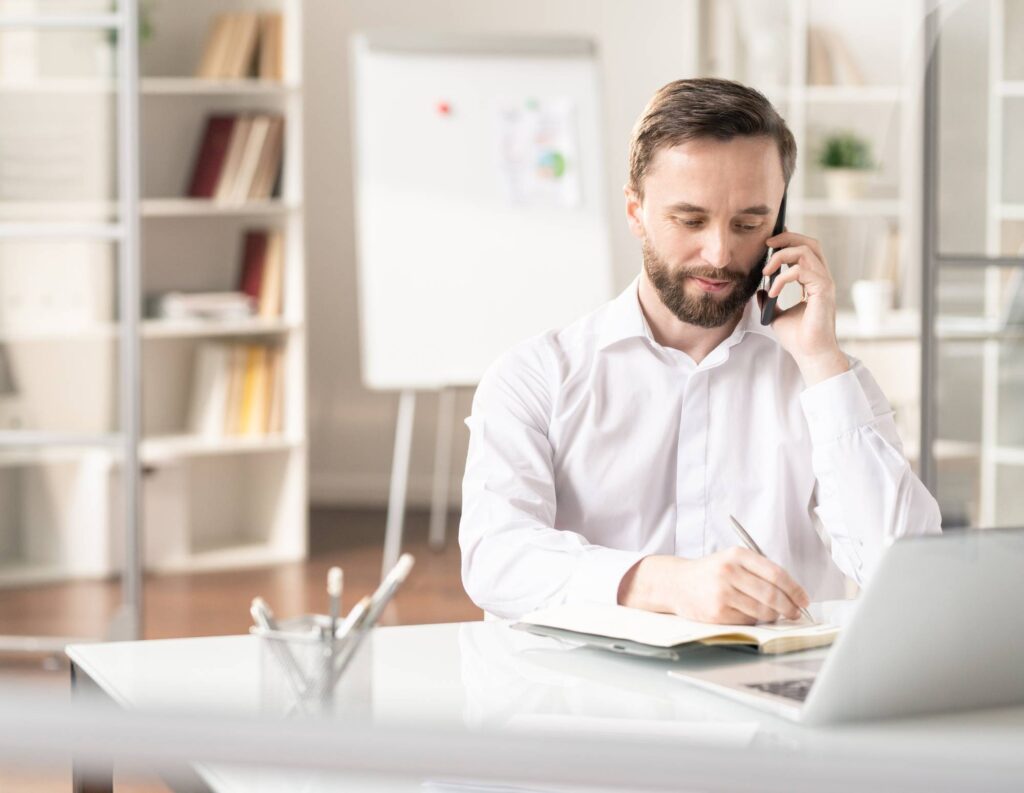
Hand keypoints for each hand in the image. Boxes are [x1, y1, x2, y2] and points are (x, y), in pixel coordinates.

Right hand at [617, 549, 809, 624]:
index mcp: (737, 555)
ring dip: (773, 615)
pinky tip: (748, 613)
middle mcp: (729, 572)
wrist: (677, 583)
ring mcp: (722, 593)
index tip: (804, 599)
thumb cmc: (711, 572)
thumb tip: (792, 594)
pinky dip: (754, 620)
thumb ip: (759, 571)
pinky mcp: (717, 612)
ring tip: (774, 613)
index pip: (776, 573)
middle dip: (789, 607)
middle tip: (795, 612)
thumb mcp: (733, 560)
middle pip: (772, 595)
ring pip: (762, 611)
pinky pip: (748, 620)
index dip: (794, 589)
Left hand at [760, 230, 849, 385]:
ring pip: (805, 252)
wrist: (810, 354)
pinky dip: (782, 279)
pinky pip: (801, 272)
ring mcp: (825, 283)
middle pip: (811, 243)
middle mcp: (822, 279)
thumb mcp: (776, 315)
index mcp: (814, 282)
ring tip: (765, 272)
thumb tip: (759, 290)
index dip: (789, 241)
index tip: (769, 242)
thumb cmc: (798, 338)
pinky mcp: (823, 290)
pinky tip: (772, 293)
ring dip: (781, 257)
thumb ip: (769, 300)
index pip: (806, 251)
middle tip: (767, 243)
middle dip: (788, 237)